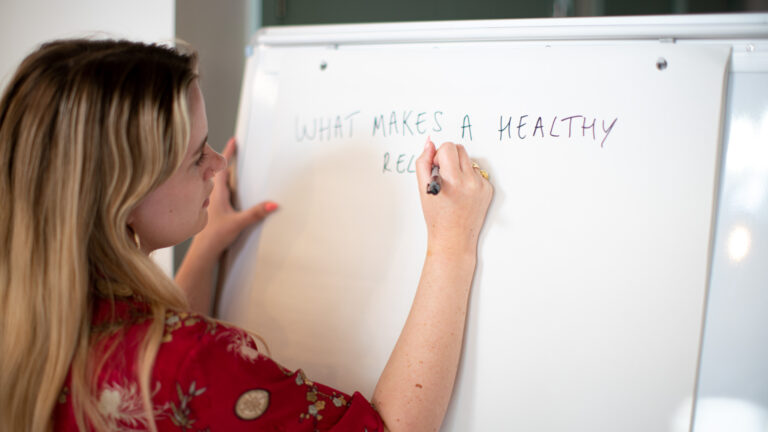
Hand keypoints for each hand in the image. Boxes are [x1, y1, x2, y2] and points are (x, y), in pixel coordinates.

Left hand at [194, 137, 276, 256]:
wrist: (202, 252)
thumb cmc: (214, 236)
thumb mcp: (238, 222)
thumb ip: (256, 213)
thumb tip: (273, 204)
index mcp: (216, 192)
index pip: (221, 167)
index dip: (228, 153)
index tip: (234, 141)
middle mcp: (210, 194)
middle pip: (218, 171)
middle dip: (225, 159)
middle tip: (234, 149)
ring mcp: (209, 202)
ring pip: (215, 182)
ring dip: (223, 173)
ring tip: (232, 166)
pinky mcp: (210, 210)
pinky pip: (216, 192)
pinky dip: (222, 186)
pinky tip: (229, 191)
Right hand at [415, 138, 492, 255]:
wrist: (453, 239)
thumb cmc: (436, 216)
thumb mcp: (423, 189)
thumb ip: (423, 162)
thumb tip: (429, 143)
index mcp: (453, 180)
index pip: (448, 147)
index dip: (439, 156)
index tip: (436, 168)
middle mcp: (470, 182)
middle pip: (460, 149)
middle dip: (449, 157)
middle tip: (443, 175)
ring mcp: (482, 186)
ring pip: (469, 160)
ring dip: (459, 167)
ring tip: (453, 186)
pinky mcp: (488, 190)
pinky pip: (477, 173)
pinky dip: (468, 178)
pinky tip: (462, 193)